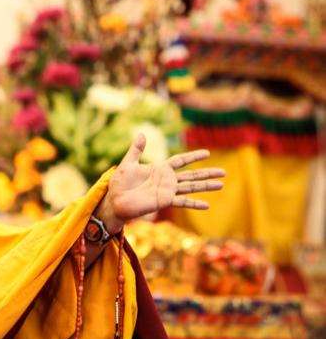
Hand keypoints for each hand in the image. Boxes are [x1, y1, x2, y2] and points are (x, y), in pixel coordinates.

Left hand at [95, 134, 224, 233]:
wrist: (115, 201)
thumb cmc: (120, 184)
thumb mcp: (128, 163)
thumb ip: (136, 150)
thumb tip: (142, 134)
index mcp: (159, 169)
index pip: (180, 161)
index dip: (193, 157)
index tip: (207, 153)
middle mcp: (166, 180)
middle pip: (191, 175)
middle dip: (207, 173)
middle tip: (224, 172)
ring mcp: (167, 191)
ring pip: (191, 187)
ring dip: (206, 186)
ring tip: (221, 184)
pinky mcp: (164, 201)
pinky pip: (182, 201)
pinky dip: (194, 203)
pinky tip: (207, 205)